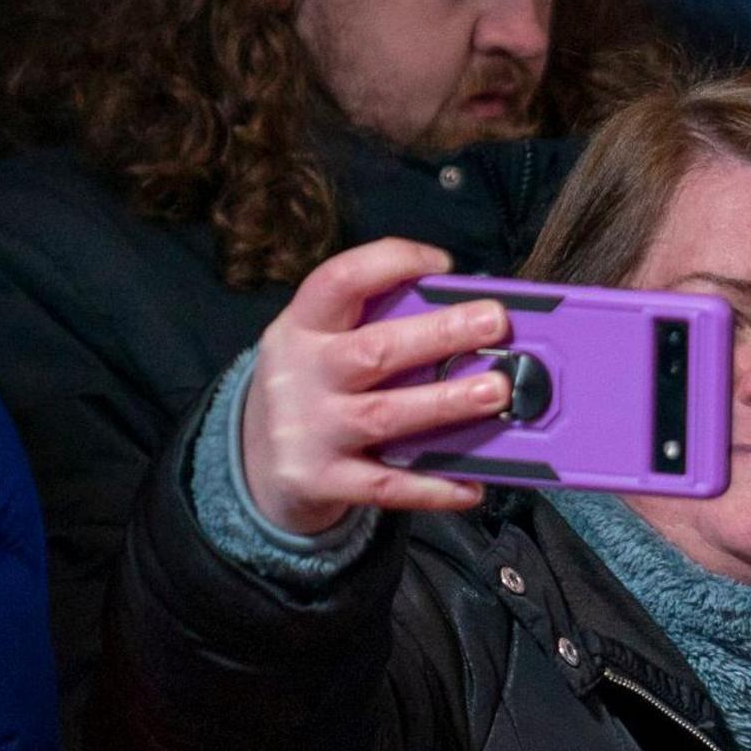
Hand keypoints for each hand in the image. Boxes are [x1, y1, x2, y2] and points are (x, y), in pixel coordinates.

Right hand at [236, 237, 515, 535]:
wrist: (255, 469)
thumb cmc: (313, 393)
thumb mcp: (320, 347)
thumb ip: (374, 328)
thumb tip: (464, 320)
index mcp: (300, 327)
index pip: (339, 280)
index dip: (391, 263)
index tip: (442, 264)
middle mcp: (300, 375)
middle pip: (374, 350)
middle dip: (439, 334)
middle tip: (494, 322)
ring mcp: (308, 432)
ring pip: (385, 415)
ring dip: (446, 401)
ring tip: (495, 392)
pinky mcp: (321, 481)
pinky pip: (387, 485)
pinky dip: (432, 486)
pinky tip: (472, 485)